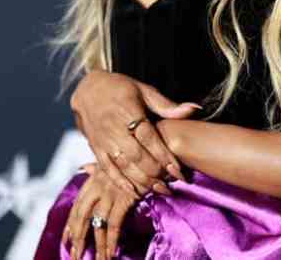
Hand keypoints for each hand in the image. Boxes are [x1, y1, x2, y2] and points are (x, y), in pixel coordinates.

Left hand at [62, 163, 137, 259]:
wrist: (147, 148)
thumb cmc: (132, 156)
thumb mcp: (112, 161)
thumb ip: (96, 167)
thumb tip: (84, 167)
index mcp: (93, 179)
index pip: (77, 205)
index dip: (70, 224)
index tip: (66, 240)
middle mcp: (98, 186)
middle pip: (81, 216)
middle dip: (78, 238)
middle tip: (74, 256)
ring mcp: (110, 192)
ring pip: (97, 223)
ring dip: (97, 245)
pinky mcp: (123, 198)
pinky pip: (114, 224)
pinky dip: (111, 240)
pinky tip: (111, 253)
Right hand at [70, 70, 199, 195]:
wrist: (87, 89)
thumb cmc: (119, 88)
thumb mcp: (143, 91)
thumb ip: (166, 106)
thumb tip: (193, 109)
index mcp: (129, 112)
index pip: (149, 138)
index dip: (164, 155)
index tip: (178, 171)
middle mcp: (115, 128)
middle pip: (137, 156)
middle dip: (155, 172)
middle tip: (172, 184)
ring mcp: (104, 140)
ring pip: (123, 165)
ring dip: (141, 180)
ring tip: (159, 190)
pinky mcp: (96, 149)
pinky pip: (107, 169)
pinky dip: (120, 182)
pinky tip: (135, 192)